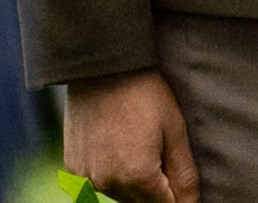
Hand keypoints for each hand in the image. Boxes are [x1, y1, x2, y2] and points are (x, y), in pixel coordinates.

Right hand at [65, 69, 195, 202]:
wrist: (102, 67)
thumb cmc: (145, 95)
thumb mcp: (175, 130)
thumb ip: (184, 176)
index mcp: (137, 178)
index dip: (178, 195)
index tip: (176, 173)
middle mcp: (108, 184)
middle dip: (157, 187)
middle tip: (159, 149)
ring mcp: (86, 177)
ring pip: (121, 194)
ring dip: (133, 181)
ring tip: (137, 141)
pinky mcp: (73, 167)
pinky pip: (99, 181)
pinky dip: (111, 171)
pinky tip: (117, 143)